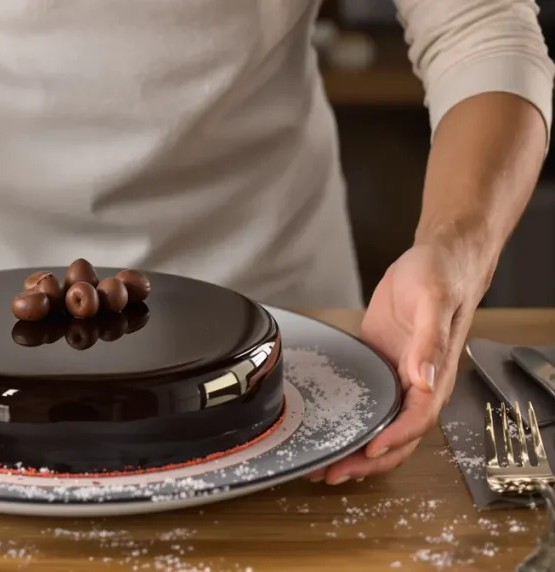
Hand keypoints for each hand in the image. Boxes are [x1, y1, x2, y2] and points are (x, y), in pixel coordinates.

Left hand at [306, 240, 488, 483]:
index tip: (369, 450)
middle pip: (396, 436)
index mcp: (436, 374)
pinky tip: (325, 434)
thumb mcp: (433, 301)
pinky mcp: (378, 369)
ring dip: (353, 450)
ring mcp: (396, 379)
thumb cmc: (441, 276)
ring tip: (321, 466)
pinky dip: (348, 425)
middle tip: (332, 472)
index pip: (418, 419)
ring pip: (379, 427)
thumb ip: (429, 341)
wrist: (436, 259)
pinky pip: (366, 406)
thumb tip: (424, 377)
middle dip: (366, 459)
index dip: (395, 438)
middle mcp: (417, 384)